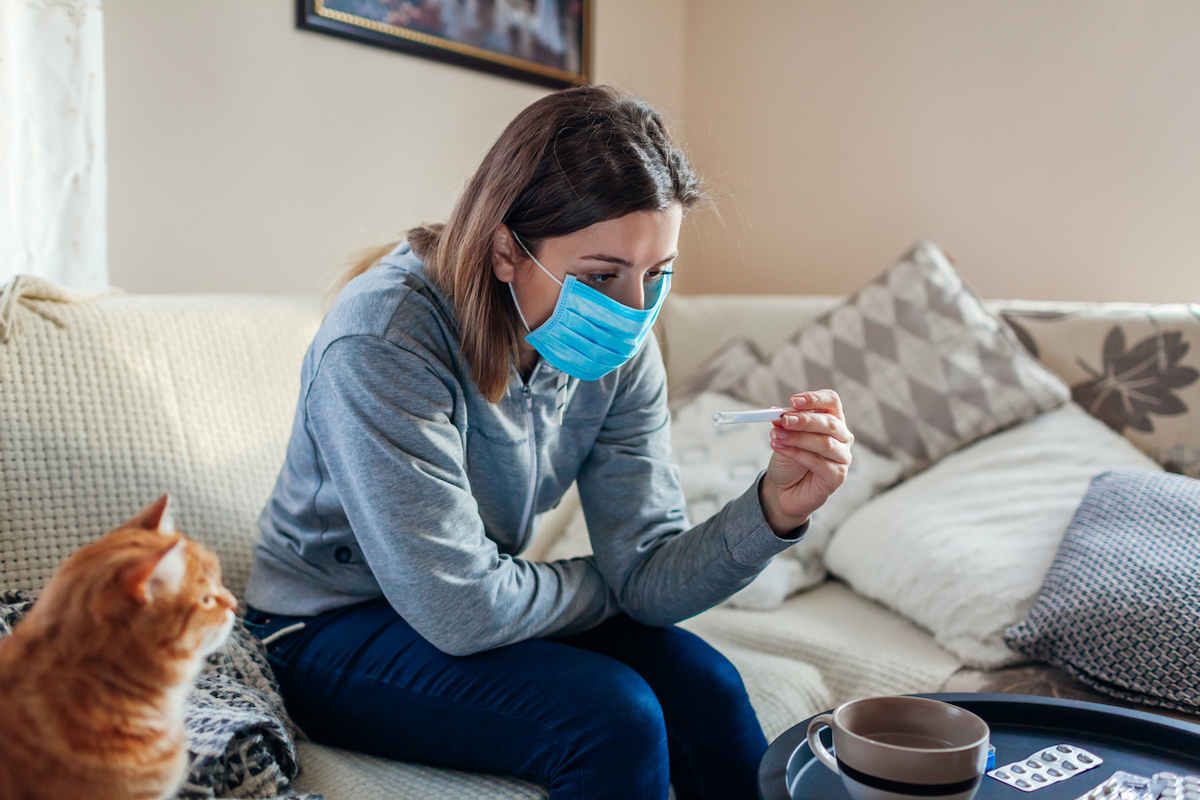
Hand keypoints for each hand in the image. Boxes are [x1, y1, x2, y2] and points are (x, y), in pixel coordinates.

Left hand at [758, 390, 853, 536]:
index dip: (815, 399)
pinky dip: (797, 454)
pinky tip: (781, 449)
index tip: (793, 400)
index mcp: (832, 420)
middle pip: (830, 423)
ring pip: (825, 443)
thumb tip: (777, 413)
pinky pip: (819, 462)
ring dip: (798, 438)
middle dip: (805, 420)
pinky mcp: (837, 476)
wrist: (783, 489)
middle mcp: (842, 437)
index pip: (832, 401)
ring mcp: (843, 457)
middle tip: (784, 420)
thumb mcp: (783, 437)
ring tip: (776, 437)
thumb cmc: (789, 460)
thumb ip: (784, 425)